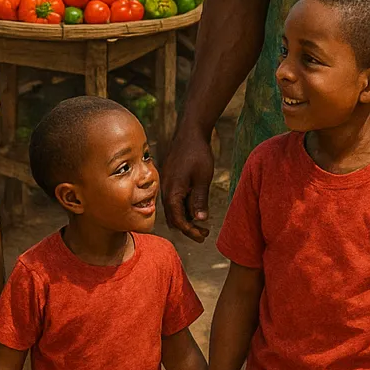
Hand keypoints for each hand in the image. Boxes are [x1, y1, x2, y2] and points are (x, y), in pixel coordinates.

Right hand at [164, 126, 214, 241]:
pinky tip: (194, 206)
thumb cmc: (197, 154)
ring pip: (172, 209)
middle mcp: (165, 190)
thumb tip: (200, 220)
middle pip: (172, 218)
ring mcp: (165, 184)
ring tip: (201, 221)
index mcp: (172, 192)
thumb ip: (199, 200)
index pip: (178, 221)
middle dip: (187, 228)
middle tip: (204, 233)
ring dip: (185, 218)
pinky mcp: (169, 179)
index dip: (190, 231)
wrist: (190, 133)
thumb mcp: (202, 179)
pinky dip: (182, 207)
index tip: (204, 236)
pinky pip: (172, 199)